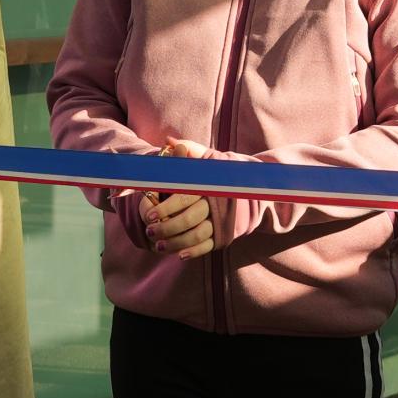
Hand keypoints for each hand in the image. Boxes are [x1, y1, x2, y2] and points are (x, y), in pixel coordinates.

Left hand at [144, 137, 219, 259]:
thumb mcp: (205, 159)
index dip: (166, 206)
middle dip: (168, 227)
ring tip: (158, 245)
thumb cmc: (216, 173)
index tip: (150, 214)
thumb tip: (169, 141)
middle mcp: (216, 203)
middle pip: (190, 219)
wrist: (248, 188)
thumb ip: (187, 150)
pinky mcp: (224, 235)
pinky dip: (194, 252)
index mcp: (208, 185)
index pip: (185, 197)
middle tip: (150, 231)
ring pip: (198, 235)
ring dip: (177, 242)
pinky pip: (209, 246)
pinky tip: (179, 255)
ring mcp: (221, 221)